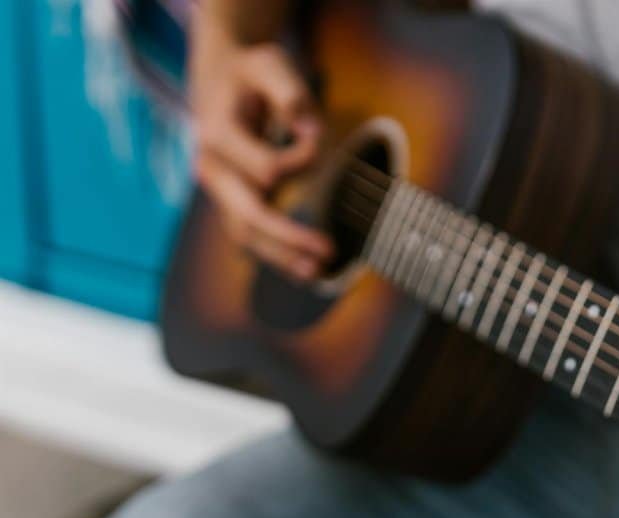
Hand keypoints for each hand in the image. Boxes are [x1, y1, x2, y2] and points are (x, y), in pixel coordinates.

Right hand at [189, 19, 331, 279]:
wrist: (218, 76)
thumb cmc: (250, 71)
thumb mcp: (271, 64)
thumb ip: (292, 93)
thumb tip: (312, 131)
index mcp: (218, 134)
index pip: (268, 169)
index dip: (303, 160)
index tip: (317, 135)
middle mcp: (212, 168)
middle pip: (248, 216)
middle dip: (289, 236)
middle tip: (328, 250)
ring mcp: (217, 188)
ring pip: (244, 234)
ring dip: (281, 256)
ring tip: (317, 273)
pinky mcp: (229, 198)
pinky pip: (248, 233)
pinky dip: (275, 251)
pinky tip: (304, 267)